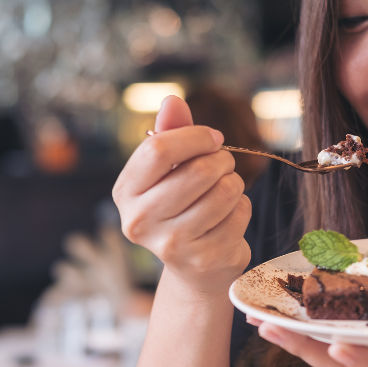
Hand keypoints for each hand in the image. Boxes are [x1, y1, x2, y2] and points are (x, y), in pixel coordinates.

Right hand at [112, 96, 251, 296]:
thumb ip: (170, 132)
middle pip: (198, 171)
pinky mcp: (205, 258)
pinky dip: (242, 208)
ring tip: (225, 190)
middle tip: (223, 165)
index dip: (195, 136)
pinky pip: (240, 213)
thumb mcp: (170, 169)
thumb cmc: (181, 205)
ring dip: (234, 183)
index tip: (212, 139)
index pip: (158, 150)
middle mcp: (140, 221)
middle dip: (221, 160)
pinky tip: (229, 217)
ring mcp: (172, 244)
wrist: (194, 266)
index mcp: (125, 192)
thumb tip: (172, 100)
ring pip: (224, 191)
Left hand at [248, 316, 367, 366]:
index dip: (365, 360)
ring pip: (335, 349)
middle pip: (348, 360)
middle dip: (308, 348)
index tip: (338, 347)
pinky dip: (310, 325)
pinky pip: (340, 332)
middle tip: (270, 330)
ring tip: (261, 322)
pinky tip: (283, 312)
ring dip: (298, 338)